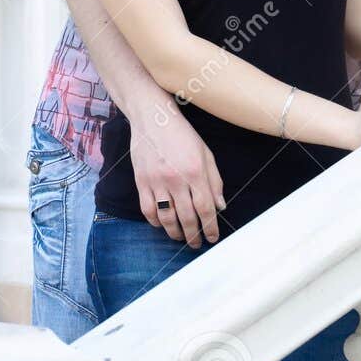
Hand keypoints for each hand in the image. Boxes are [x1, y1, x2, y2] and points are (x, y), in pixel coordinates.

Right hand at [129, 97, 226, 247]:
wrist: (152, 117)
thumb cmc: (182, 134)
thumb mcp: (206, 154)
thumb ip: (215, 181)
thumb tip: (220, 207)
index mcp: (195, 171)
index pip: (206, 208)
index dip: (211, 227)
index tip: (213, 237)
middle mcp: (176, 179)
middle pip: (187, 217)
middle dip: (194, 235)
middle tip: (197, 244)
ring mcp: (156, 181)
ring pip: (166, 218)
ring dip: (175, 233)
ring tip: (180, 238)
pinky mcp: (141, 180)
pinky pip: (148, 209)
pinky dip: (155, 222)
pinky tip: (162, 224)